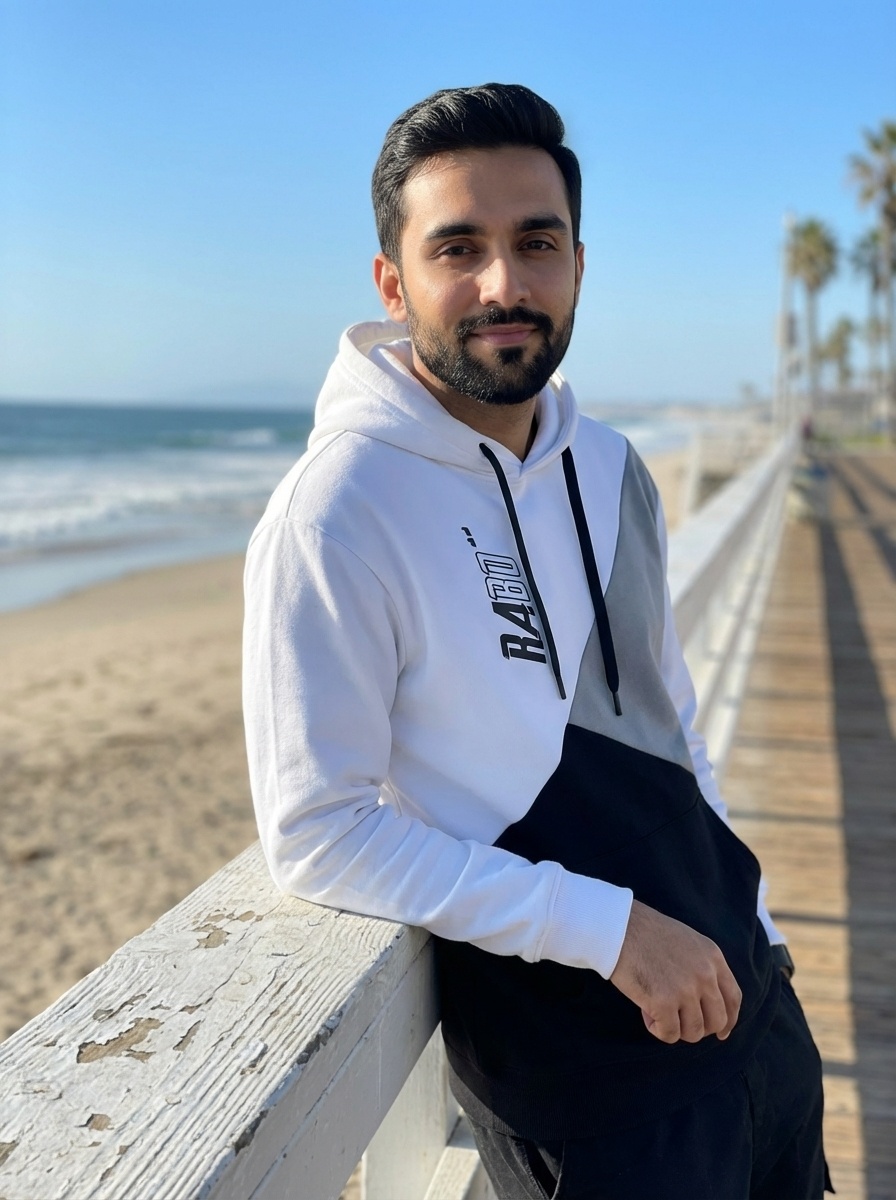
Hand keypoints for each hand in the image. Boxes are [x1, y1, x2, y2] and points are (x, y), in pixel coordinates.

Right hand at [609, 900, 741, 1044]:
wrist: (618, 926)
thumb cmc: (645, 933)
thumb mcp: (687, 942)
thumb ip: (701, 967)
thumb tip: (705, 1003)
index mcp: (712, 957)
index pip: (733, 998)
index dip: (729, 1020)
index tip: (721, 1033)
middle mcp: (705, 974)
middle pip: (717, 1020)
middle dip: (699, 1028)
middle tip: (679, 1022)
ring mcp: (686, 989)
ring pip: (694, 1032)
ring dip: (676, 1028)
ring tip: (657, 1011)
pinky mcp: (664, 1002)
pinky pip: (670, 1034)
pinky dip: (657, 1029)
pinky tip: (645, 1012)